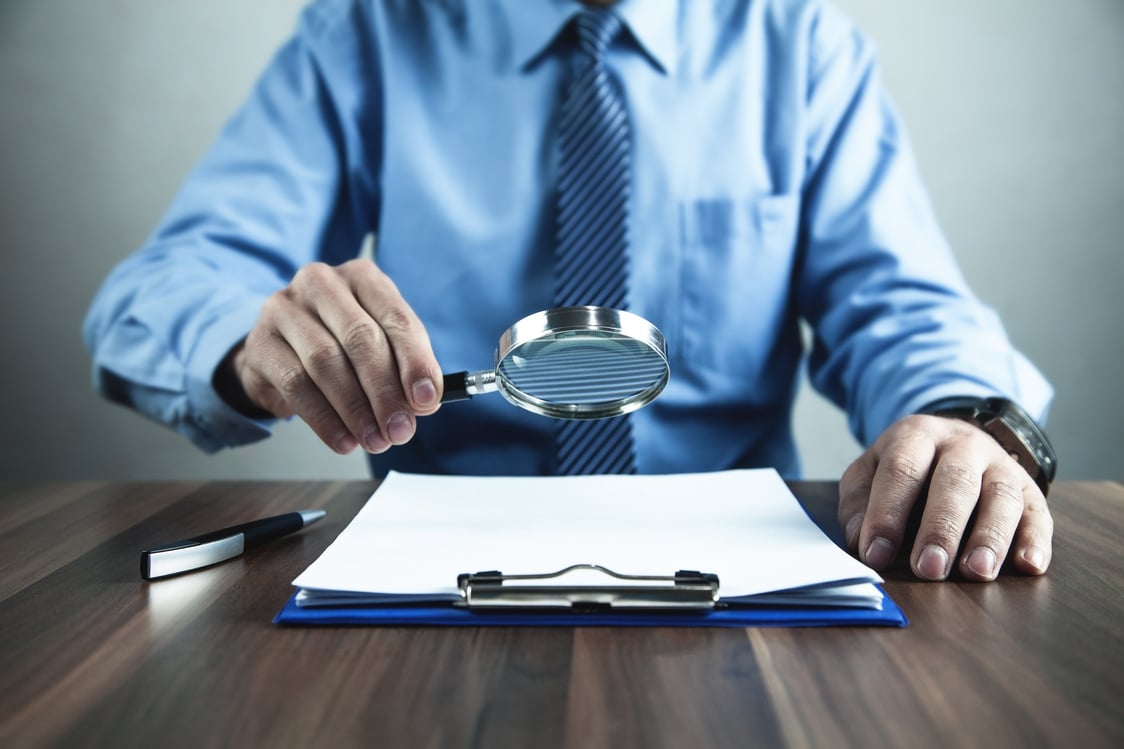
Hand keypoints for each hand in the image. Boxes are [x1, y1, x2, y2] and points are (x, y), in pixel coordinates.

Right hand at [224, 259, 442, 453]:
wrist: (281, 352)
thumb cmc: (340, 345)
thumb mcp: (380, 346)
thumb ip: (404, 368)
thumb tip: (426, 401)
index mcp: (362, 277)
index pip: (396, 317)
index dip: (415, 361)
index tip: (427, 399)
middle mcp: (321, 282)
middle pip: (360, 338)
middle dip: (385, 391)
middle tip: (400, 429)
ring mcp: (284, 308)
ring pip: (326, 362)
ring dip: (356, 409)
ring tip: (375, 440)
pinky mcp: (260, 342)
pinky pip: (296, 384)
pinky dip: (324, 418)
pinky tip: (344, 440)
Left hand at [838, 414, 1052, 580]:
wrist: (956, 439)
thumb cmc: (906, 467)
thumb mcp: (870, 472)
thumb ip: (859, 503)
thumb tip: (861, 542)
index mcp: (916, 436)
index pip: (902, 470)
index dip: (887, 513)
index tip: (877, 554)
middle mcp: (963, 446)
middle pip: (955, 482)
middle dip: (941, 528)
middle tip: (929, 568)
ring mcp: (1001, 465)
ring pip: (1001, 496)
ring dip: (990, 536)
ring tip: (976, 571)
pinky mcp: (1030, 489)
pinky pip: (1038, 512)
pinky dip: (1036, 540)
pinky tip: (1029, 565)